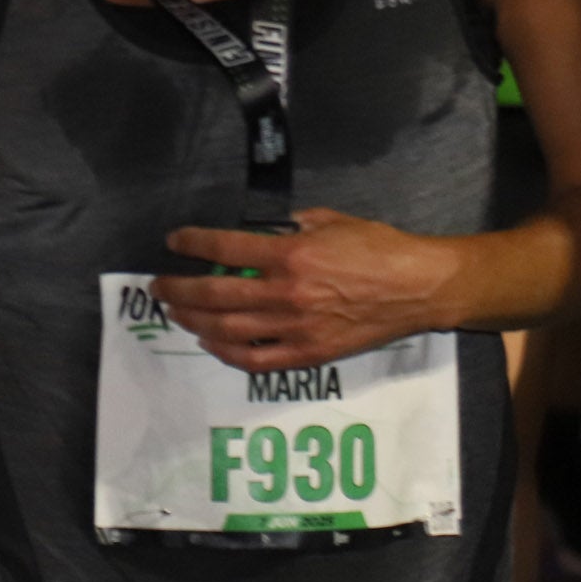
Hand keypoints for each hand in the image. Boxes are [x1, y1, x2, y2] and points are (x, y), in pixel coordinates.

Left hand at [150, 208, 461, 371]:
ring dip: (194, 322)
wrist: (420, 288)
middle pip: (215, 295)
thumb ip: (293, 224)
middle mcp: (288, 293)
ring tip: (177, 314)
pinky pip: (258, 360)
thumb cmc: (379, 248)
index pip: (225, 249)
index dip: (192, 244)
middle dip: (178, 291)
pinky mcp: (311, 353)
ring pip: (228, 331)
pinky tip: (212, 343)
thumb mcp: (332, 220)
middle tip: (159, 286)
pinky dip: (227, 354)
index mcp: (292, 254)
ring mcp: (297, 327)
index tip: (173, 242)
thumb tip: (264, 231)